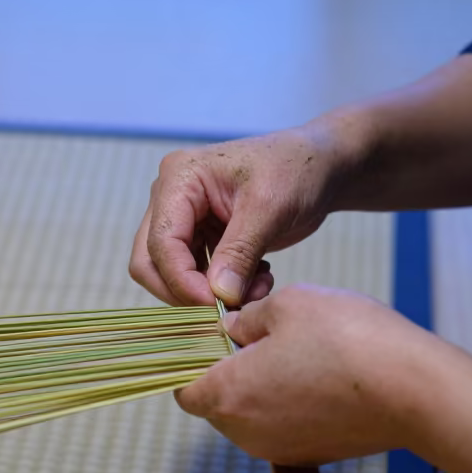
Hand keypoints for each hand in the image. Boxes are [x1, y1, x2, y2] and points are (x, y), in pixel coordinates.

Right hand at [128, 122, 362, 305]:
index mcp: (179, 177)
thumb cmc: (296, 169)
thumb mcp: (269, 208)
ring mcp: (185, 216)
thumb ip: (240, 252)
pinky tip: (258, 278)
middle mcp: (171, 196)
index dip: (183, 281)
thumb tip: (219, 295)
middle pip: (151, 261)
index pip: (161, 242)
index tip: (218, 305)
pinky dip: (224, 285)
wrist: (320, 167)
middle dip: (187, 291)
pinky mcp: (202, 234)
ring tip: (257, 288)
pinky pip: (197, 273)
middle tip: (228, 305)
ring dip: (210, 291)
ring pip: (172, 272)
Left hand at [174, 285, 438, 465]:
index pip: (182, 385)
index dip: (190, 356)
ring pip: (251, 413)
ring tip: (294, 346)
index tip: (208, 331)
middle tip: (256, 331)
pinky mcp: (312, 454)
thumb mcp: (286, 304)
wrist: (415, 390)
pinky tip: (318, 370)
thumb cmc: (348, 340)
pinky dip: (288, 400)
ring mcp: (281, 449)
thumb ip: (246, 319)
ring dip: (259, 383)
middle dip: (227, 367)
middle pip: (216, 400)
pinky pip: (283, 424)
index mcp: (228, 395)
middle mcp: (247, 433)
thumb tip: (235, 329)